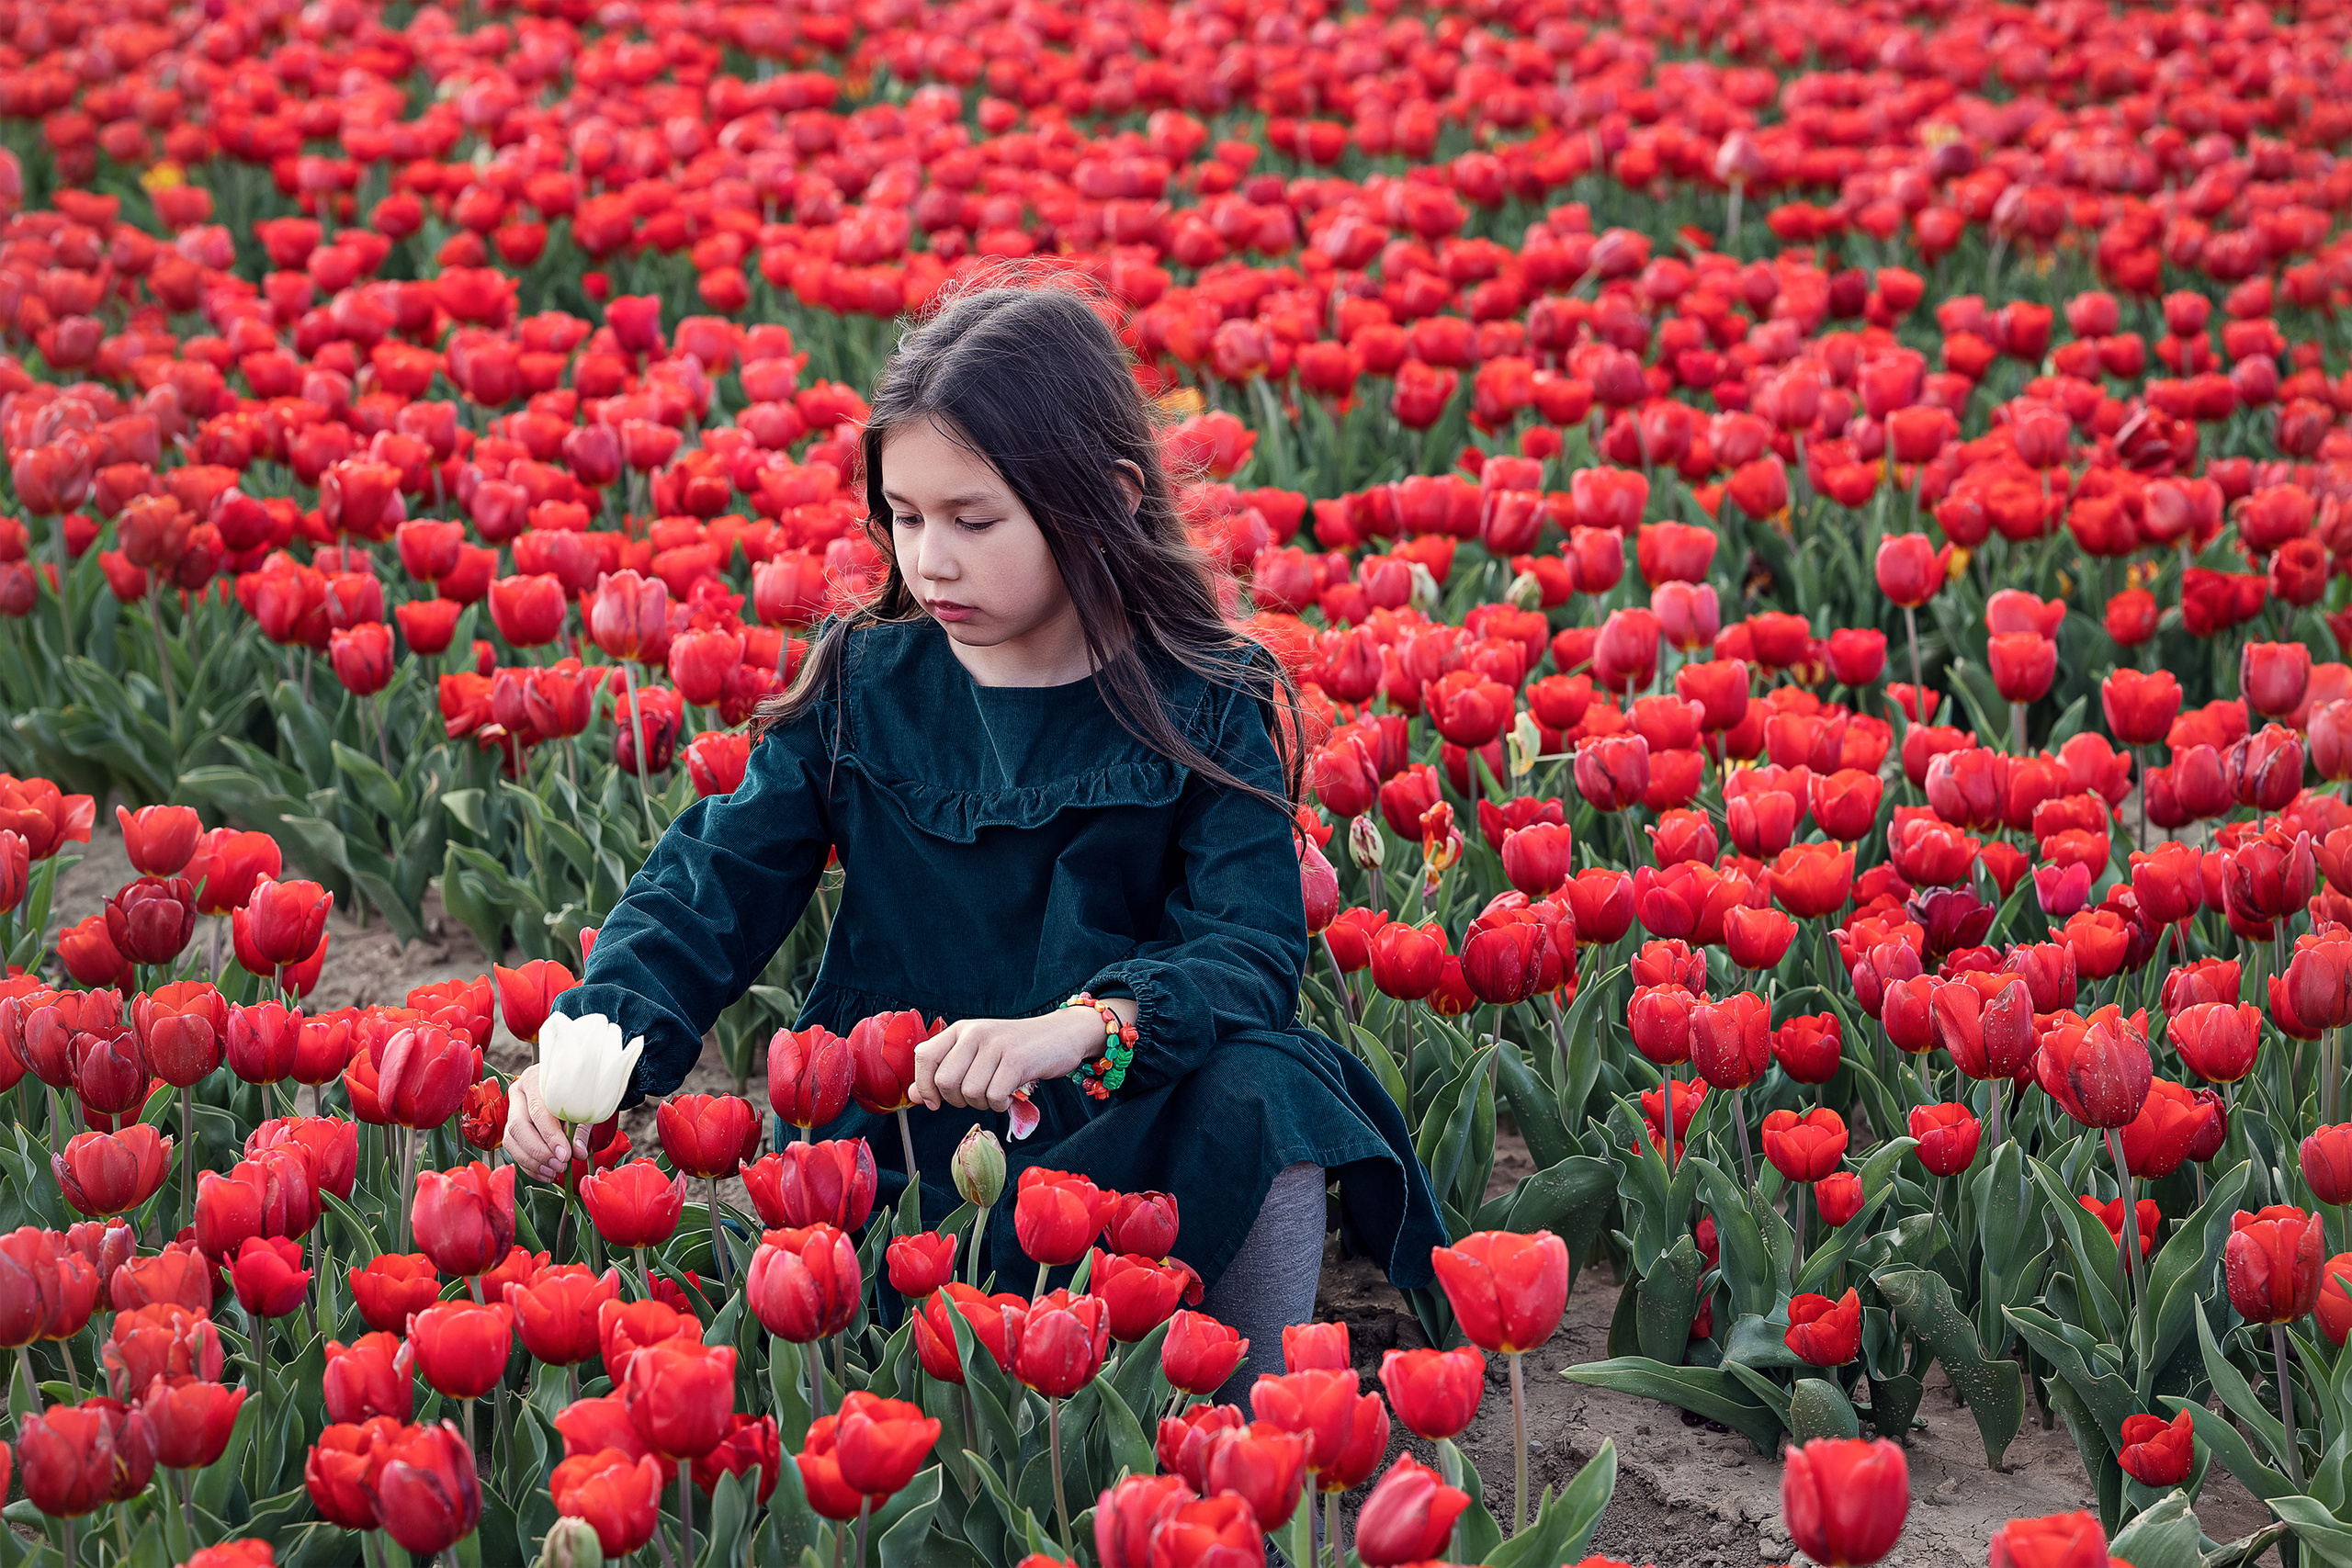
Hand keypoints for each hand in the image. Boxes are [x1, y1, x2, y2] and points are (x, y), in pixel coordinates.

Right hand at [504, 1063, 593, 1182]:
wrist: (575, 1083)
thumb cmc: (579, 1091)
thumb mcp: (584, 1104)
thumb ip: (580, 1128)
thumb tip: (578, 1152)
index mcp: (535, 1080)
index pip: (538, 1112)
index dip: (551, 1136)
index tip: (564, 1154)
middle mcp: (519, 1093)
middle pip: (518, 1127)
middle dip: (539, 1152)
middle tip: (560, 1165)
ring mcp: (512, 1111)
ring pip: (512, 1141)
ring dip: (533, 1162)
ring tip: (554, 1171)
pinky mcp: (512, 1128)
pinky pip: (514, 1150)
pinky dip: (529, 1166)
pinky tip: (546, 1173)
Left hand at [913, 1009, 1101, 1113]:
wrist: (1061, 1035)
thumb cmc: (1015, 1050)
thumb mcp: (976, 1056)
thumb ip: (944, 1072)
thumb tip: (913, 1095)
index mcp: (960, 1030)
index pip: (924, 1056)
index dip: (924, 1085)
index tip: (935, 1102)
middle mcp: (975, 1033)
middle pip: (945, 1080)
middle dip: (956, 1100)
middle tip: (976, 1096)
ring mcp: (996, 1045)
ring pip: (969, 1092)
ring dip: (982, 1103)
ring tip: (997, 1092)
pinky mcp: (1016, 1060)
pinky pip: (994, 1095)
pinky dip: (1000, 1104)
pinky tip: (1010, 1095)